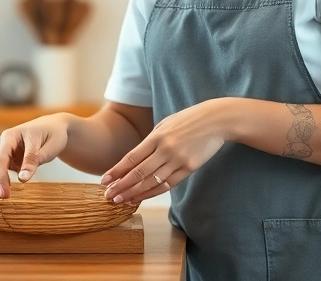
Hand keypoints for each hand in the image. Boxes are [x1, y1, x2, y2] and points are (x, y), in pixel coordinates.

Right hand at [0, 114, 70, 197]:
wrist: (55, 128)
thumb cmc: (53, 134)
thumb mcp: (47, 147)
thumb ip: (33, 161)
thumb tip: (22, 179)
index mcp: (11, 135)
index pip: (1, 158)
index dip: (1, 176)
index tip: (5, 192)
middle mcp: (5, 142)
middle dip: (0, 181)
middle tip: (4, 197)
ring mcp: (7, 150)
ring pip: (0, 169)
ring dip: (3, 181)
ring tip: (6, 194)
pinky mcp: (11, 158)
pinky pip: (7, 170)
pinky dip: (8, 179)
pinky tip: (11, 186)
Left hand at [100, 98, 234, 204]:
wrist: (217, 120)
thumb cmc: (189, 120)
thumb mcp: (166, 123)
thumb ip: (151, 140)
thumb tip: (134, 159)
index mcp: (157, 136)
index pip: (131, 158)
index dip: (117, 171)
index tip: (104, 180)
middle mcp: (165, 149)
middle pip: (138, 173)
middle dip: (121, 186)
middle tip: (108, 196)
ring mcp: (178, 160)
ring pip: (152, 182)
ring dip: (134, 193)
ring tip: (121, 201)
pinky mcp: (189, 168)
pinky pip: (168, 184)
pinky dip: (153, 192)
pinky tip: (141, 197)